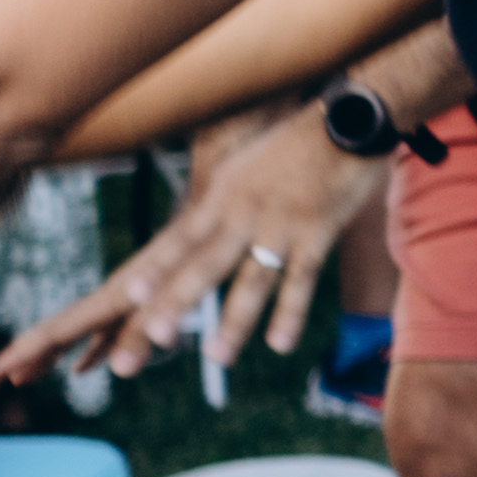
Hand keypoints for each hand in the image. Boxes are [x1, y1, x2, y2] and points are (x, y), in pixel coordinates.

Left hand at [0, 108, 374, 384]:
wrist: (349, 120)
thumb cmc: (295, 146)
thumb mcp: (244, 168)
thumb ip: (220, 203)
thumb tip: (191, 233)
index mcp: (220, 198)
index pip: (178, 241)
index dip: (154, 270)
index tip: (127, 298)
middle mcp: (242, 212)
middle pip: (203, 265)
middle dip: (176, 304)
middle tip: (151, 340)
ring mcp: (280, 223)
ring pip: (251, 278)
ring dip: (234, 319)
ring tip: (217, 356)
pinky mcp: (318, 231)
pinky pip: (302, 278)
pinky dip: (290, 312)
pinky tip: (280, 343)